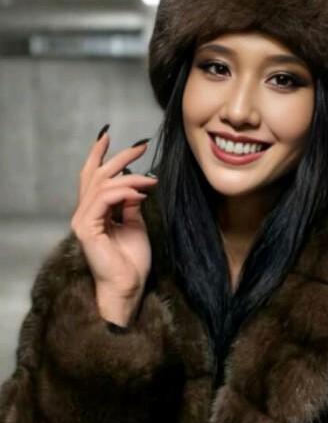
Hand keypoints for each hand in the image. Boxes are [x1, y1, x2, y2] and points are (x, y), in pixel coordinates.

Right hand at [70, 126, 158, 325]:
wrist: (128, 286)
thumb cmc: (132, 261)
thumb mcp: (135, 224)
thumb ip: (130, 204)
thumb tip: (135, 185)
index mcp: (93, 213)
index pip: (92, 177)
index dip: (99, 155)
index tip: (108, 135)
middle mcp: (83, 214)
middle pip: (96, 175)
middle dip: (119, 157)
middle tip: (140, 145)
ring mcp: (82, 220)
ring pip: (102, 184)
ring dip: (130, 177)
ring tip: (151, 179)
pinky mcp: (86, 228)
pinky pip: (105, 199)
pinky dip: (125, 191)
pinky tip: (142, 191)